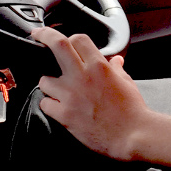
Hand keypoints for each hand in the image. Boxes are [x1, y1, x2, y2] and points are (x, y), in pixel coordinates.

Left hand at [34, 27, 148, 160]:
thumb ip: (117, 68)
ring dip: (48, 83)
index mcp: (99, 66)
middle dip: (44, 35)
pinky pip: (45, 104)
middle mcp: (82, 77)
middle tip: (37, 35)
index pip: (78, 39)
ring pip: (44, 80)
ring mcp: (71, 96)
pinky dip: (49, 105)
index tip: (64, 40)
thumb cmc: (132, 110)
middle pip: (57, 45)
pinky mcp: (65, 116)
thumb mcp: (127, 82)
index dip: (71, 38)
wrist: (133, 136)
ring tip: (55, 88)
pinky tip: (57, 107)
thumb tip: (115, 60)